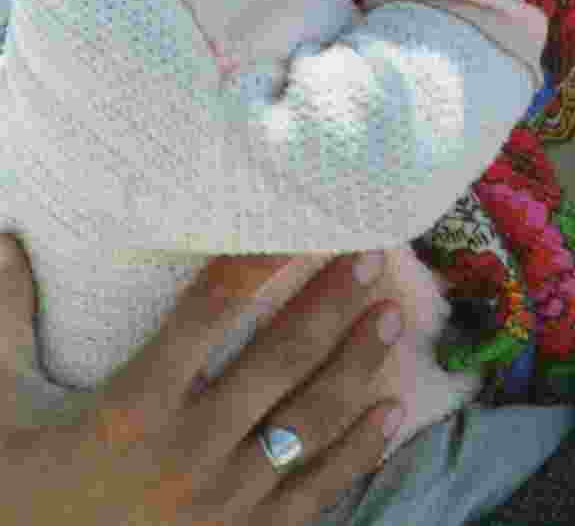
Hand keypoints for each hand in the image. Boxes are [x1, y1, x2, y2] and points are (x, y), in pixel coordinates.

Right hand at [0, 234, 405, 524]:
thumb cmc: (16, 495)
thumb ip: (4, 319)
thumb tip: (3, 237)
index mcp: (131, 407)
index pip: (208, 312)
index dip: (259, 261)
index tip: (299, 221)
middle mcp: (186, 451)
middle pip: (278, 361)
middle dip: (331, 304)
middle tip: (370, 255)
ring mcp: (222, 505)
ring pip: (308, 422)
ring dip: (357, 364)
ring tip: (392, 314)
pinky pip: (314, 495)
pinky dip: (359, 452)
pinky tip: (392, 411)